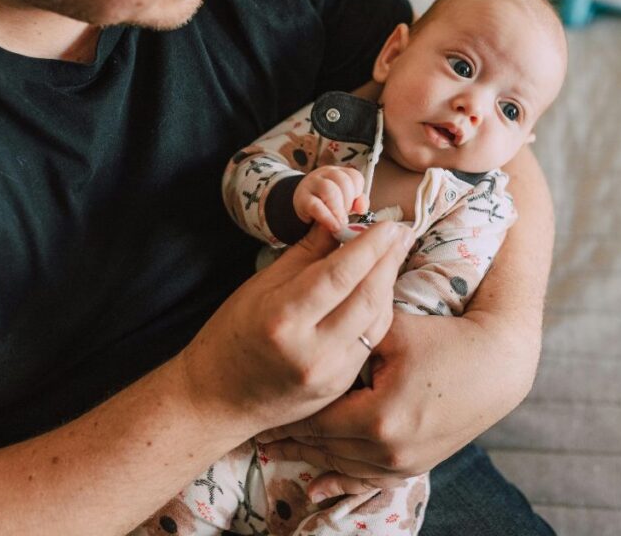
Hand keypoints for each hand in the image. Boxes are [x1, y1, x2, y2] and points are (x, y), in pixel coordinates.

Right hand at [178, 221, 413, 439]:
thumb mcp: (262, 285)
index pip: (340, 274)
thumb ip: (307, 254)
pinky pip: (371, 340)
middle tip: (402, 233)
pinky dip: (378, 310)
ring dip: (389, 283)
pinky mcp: (340, 385)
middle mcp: (311, 350)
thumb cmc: (233, 334)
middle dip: (390, 260)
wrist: (218, 398)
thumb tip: (340, 221)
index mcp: (283, 318)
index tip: (389, 225)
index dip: (370, 245)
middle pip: (368, 297)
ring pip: (377, 319)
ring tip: (394, 255)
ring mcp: (330, 373)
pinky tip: (379, 288)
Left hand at [255, 311, 530, 501]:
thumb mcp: (394, 330)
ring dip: (312, 456)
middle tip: (258, 434)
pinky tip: (317, 485)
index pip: (317, 418)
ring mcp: (404, 462)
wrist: (498, 364)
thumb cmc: (445, 339)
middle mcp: (389, 449)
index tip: (260, 412)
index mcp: (378, 416)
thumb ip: (350, 330)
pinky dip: (342, 479)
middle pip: (325, 445)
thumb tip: (312, 315)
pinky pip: (369, 480)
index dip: (288, 414)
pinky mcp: (417, 465)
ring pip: (343, 464)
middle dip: (293, 438)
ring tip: (279, 448)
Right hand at [293, 166, 368, 233]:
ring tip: (341, 222)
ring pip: (329, 189)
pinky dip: (327, 218)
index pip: (354, 176)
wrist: (301, 204)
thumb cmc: (327, 202)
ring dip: (339, 208)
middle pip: (343, 181)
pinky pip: (316, 206)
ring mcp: (312, 184)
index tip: (357, 208)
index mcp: (339, 173)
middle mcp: (325, 174)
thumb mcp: (345, 200)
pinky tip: (334, 226)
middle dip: (348, 201)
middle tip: (347, 216)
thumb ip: (358, 203)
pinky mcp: (302, 199)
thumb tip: (362, 208)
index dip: (358, 192)